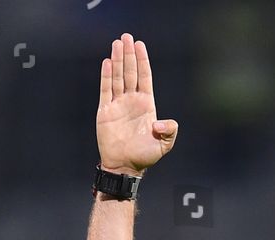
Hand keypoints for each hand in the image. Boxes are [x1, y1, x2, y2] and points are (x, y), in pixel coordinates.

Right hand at [96, 33, 176, 174]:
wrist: (125, 166)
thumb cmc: (145, 157)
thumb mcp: (164, 145)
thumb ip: (169, 132)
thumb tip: (162, 122)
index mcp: (147, 105)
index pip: (145, 78)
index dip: (143, 61)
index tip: (140, 45)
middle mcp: (132, 101)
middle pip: (130, 72)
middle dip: (129, 55)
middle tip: (127, 36)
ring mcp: (118, 104)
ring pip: (118, 77)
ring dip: (118, 60)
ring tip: (117, 43)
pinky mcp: (105, 110)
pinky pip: (105, 89)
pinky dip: (106, 76)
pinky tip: (107, 62)